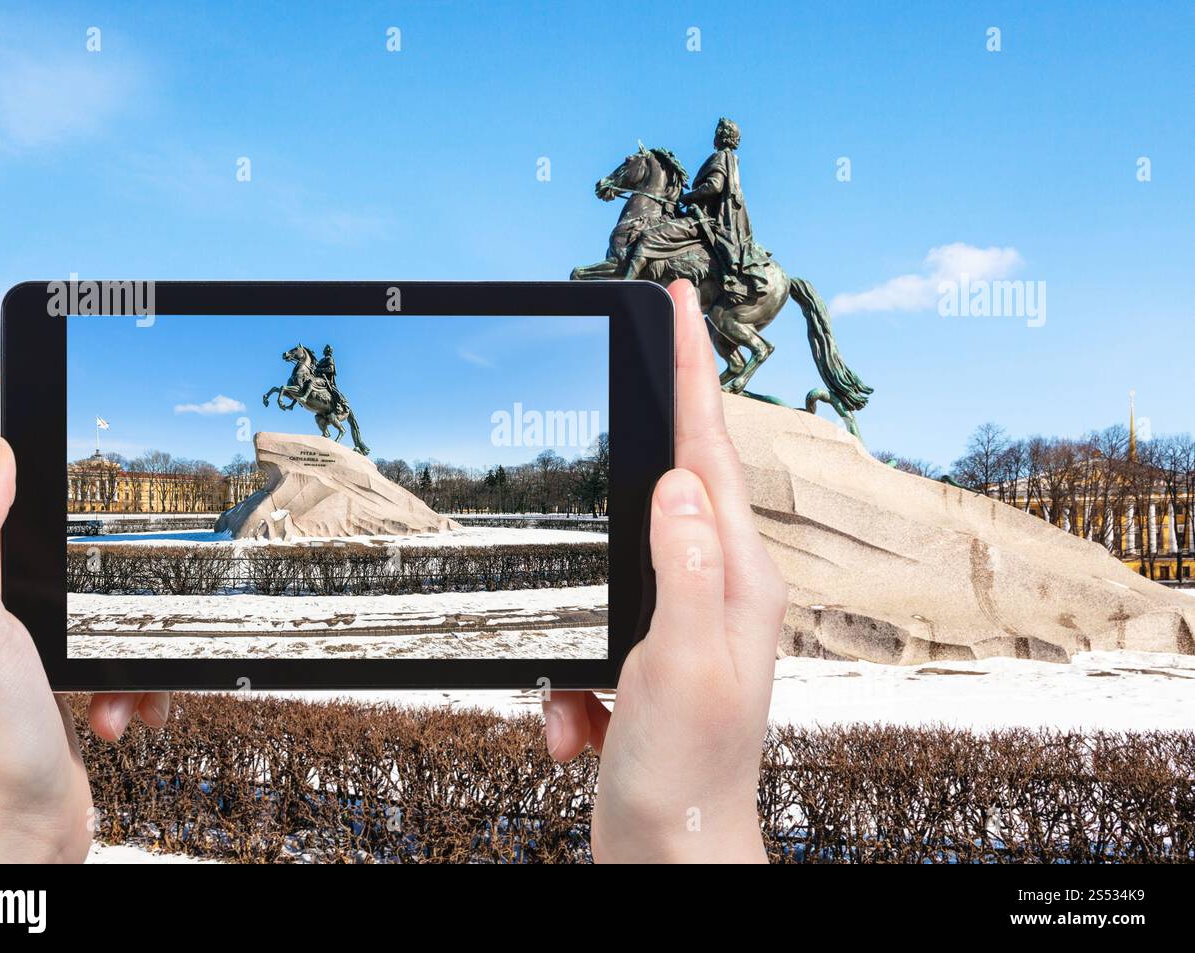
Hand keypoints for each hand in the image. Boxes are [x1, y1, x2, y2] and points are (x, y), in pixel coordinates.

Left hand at [0, 380, 170, 862]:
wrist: (14, 833)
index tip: (31, 372)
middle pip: (28, 513)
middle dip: (82, 517)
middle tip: (122, 493)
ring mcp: (10, 633)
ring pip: (83, 581)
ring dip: (116, 621)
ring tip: (114, 667)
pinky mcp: (51, 669)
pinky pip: (106, 640)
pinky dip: (125, 672)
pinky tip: (118, 706)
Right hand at [542, 280, 786, 863]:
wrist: (672, 859)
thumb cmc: (687, 775)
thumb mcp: (679, 662)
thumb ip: (681, 566)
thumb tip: (678, 481)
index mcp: (735, 579)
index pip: (711, 452)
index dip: (695, 373)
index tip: (682, 306)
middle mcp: (716, 591)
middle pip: (668, 491)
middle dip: (633, 461)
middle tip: (621, 399)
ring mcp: (681, 625)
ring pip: (610, 570)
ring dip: (576, 633)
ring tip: (582, 705)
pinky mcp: (645, 660)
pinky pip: (587, 637)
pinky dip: (567, 684)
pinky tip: (578, 730)